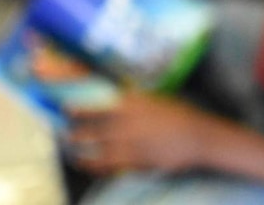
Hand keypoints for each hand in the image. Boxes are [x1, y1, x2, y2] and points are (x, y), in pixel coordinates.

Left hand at [67, 92, 208, 174]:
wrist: (197, 136)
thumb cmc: (177, 114)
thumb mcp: (154, 100)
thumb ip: (132, 101)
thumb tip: (114, 98)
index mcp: (132, 102)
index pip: (96, 104)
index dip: (78, 107)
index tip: (66, 107)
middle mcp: (126, 122)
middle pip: (90, 128)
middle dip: (75, 131)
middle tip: (67, 132)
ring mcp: (129, 143)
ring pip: (94, 148)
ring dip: (80, 148)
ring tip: (73, 148)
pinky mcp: (134, 161)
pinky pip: (106, 165)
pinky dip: (92, 164)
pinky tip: (85, 163)